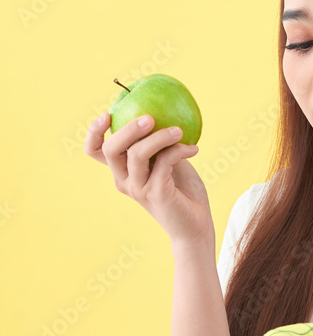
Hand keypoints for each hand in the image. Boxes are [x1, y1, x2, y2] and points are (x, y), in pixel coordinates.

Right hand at [84, 112, 213, 246]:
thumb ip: (161, 143)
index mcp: (123, 171)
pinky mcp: (156, 194)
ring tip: (179, 130)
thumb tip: (163, 110)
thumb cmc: (183, 191)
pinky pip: (164, 162)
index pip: (96, 151)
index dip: (94, 132)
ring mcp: (139, 189)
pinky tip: (194, 149)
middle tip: (149, 117)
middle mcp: (125, 180)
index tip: (108, 114)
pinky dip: (179, 150)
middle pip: (111, 149)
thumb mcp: (169, 161)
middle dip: (128, 128)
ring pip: (137, 154)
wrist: (195, 225)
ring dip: (160, 136)